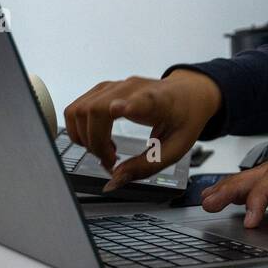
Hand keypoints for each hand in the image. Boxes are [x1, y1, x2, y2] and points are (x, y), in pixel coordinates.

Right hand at [63, 69, 220, 190]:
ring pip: (80, 109)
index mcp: (159, 102)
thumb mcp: (174, 149)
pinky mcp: (104, 88)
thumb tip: (113, 181)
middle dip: (94, 142)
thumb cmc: (184, 118)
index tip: (118, 110)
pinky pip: (78, 108)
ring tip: (105, 150)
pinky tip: (100, 140)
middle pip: (96, 110)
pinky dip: (81, 129)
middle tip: (110, 160)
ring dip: (83, 137)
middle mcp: (133, 88)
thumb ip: (145, 167)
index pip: (141, 101)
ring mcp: (116, 86)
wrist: (189, 93)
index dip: (126, 105)